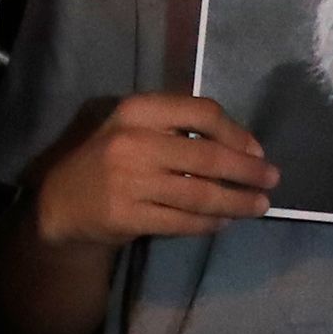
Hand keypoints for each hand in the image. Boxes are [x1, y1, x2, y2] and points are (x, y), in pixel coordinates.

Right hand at [27, 94, 274, 248]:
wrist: (60, 202)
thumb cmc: (108, 159)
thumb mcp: (134, 127)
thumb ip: (177, 128)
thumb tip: (242, 147)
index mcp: (138, 110)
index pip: (202, 113)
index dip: (237, 132)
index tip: (256, 150)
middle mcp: (133, 142)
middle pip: (208, 156)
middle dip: (247, 171)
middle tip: (272, 180)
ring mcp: (129, 181)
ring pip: (200, 193)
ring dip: (237, 202)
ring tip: (259, 206)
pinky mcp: (128, 216)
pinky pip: (182, 221)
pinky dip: (209, 223)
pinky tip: (224, 221)